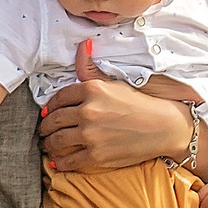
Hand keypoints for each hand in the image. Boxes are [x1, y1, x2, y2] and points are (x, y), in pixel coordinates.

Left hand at [39, 40, 195, 173]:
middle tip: (44, 131)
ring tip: (49, 145)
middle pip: (54, 120)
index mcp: (91, 89)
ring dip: (49, 144)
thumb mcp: (114, 82)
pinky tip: (58, 161)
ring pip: (57, 141)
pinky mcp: (97, 155)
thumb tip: (82, 45)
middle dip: (45, 127)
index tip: (47, 112)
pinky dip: (60, 162)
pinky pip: (69, 160)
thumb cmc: (140, 103)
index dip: (49, 107)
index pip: (59, 98)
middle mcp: (88, 111)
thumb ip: (91, 68)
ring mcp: (91, 134)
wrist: (164, 127)